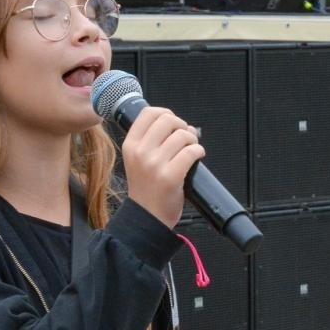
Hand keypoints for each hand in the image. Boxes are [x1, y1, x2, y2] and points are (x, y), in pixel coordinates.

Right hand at [121, 105, 205, 228]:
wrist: (147, 216)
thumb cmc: (146, 188)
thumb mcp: (137, 160)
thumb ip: (150, 140)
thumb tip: (178, 123)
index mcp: (130, 145)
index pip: (148, 113)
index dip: (166, 113)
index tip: (173, 123)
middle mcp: (140, 152)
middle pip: (168, 119)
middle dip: (182, 126)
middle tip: (185, 138)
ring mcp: (155, 164)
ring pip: (183, 135)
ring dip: (193, 140)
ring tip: (191, 149)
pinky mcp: (171, 176)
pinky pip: (192, 151)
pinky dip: (199, 151)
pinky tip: (197, 156)